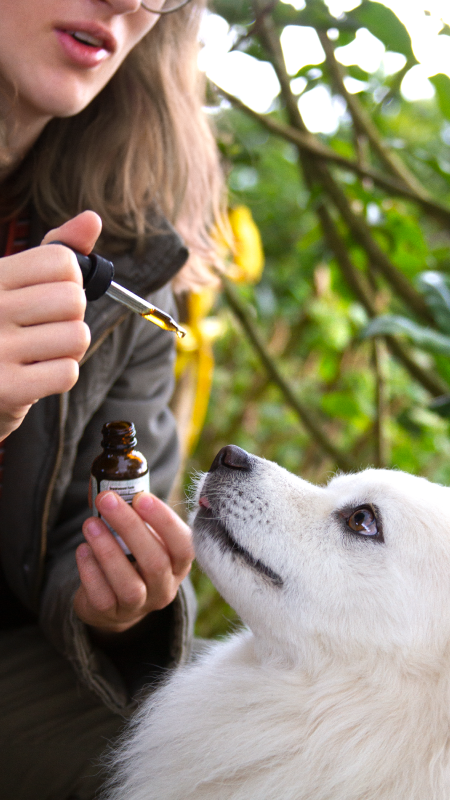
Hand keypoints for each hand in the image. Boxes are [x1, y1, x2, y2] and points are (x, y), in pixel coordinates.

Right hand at [0, 210, 100, 441]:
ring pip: (77, 337)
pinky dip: (61, 374)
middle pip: (73, 299)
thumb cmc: (3, 326)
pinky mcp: (7, 388)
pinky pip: (67, 372)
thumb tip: (92, 219)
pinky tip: (38, 373)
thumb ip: (56, 250)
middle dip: (71, 317)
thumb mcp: (18, 282)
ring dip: (69, 348)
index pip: (62, 262)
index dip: (70, 280)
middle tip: (47, 328)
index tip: (51, 294)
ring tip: (41, 351)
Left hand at [73, 492, 193, 634]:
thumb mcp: (146, 539)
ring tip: (90, 522)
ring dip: (107, 549)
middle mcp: (165, 588)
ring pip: (128, 583)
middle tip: (107, 500)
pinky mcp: (111, 613)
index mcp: (179, 565)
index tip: (140, 497)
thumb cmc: (133, 557)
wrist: (115, 601)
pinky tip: (83, 549)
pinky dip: (90, 570)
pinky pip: (102, 595)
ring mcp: (139, 605)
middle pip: (155, 562)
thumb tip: (116, 485)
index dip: (164, 521)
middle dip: (129, 527)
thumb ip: (139, 517)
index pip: (184, 546)